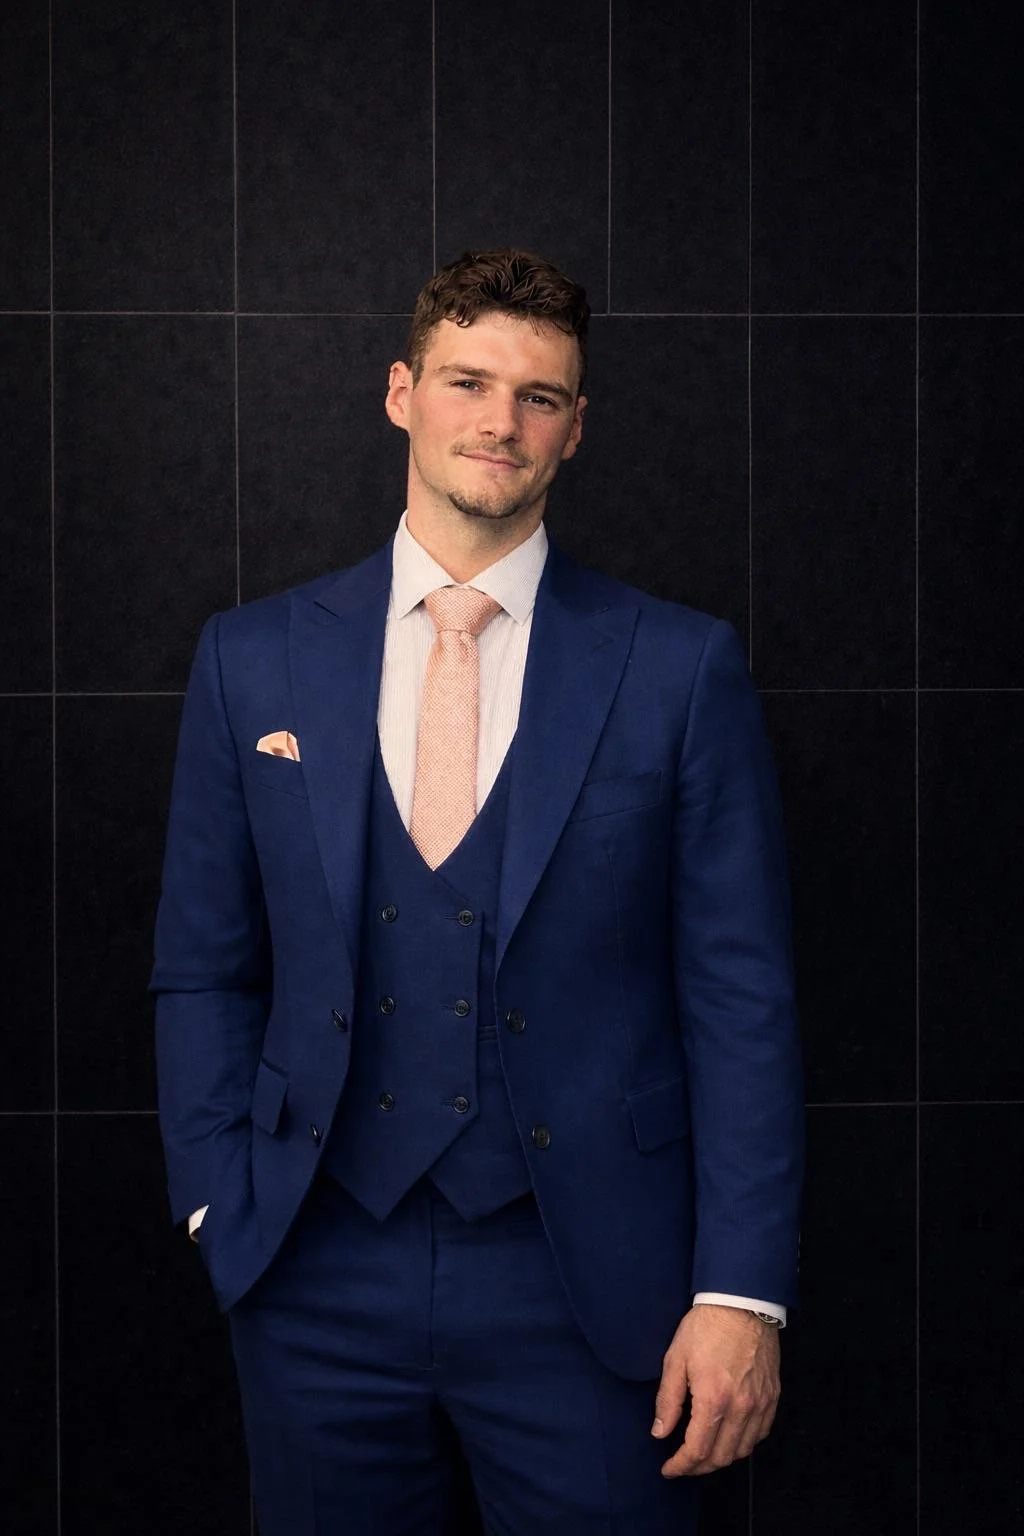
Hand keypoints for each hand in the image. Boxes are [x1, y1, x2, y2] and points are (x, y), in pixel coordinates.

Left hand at [652, 1304, 780, 1476]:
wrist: (741, 1302)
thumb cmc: (705, 1327)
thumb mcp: (676, 1359)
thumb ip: (668, 1401)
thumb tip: (660, 1433)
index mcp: (713, 1399)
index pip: (697, 1450)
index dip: (681, 1466)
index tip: (669, 1470)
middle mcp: (741, 1408)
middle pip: (721, 1457)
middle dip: (699, 1468)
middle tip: (683, 1464)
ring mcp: (760, 1403)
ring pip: (743, 1450)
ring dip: (721, 1458)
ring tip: (704, 1453)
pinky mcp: (773, 1396)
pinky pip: (760, 1434)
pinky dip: (744, 1444)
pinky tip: (730, 1437)